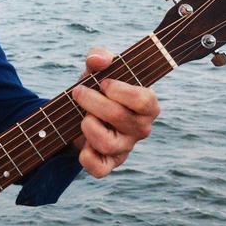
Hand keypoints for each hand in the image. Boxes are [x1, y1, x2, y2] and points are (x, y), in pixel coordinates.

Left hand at [70, 47, 159, 177]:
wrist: (79, 113)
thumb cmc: (97, 89)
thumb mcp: (97, 69)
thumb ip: (99, 57)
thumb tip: (98, 60)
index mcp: (147, 105)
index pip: (144, 100)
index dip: (120, 90)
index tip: (103, 83)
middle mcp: (140, 128)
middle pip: (119, 117)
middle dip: (92, 101)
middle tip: (78, 92)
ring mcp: (125, 148)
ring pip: (107, 143)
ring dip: (88, 126)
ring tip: (83, 117)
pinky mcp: (109, 164)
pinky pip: (99, 169)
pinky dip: (86, 157)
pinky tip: (82, 143)